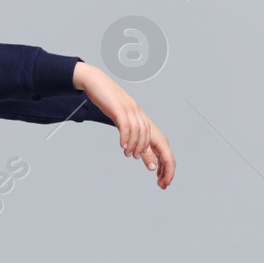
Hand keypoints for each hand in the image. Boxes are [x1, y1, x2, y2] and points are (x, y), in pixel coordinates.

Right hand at [73, 62, 175, 188]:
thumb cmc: (109, 105)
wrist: (96, 82)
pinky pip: (126, 124)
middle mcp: (141, 116)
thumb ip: (136, 142)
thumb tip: (145, 160)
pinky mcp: (119, 107)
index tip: (165, 180)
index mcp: (144, 122)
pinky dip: (126, 136)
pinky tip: (123, 145)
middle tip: (157, 177)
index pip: (162, 144)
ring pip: (141, 132)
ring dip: (137, 147)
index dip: (167, 162)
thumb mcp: (124, 125)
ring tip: (130, 155)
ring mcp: (131, 111)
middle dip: (160, 161)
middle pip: (157, 141)